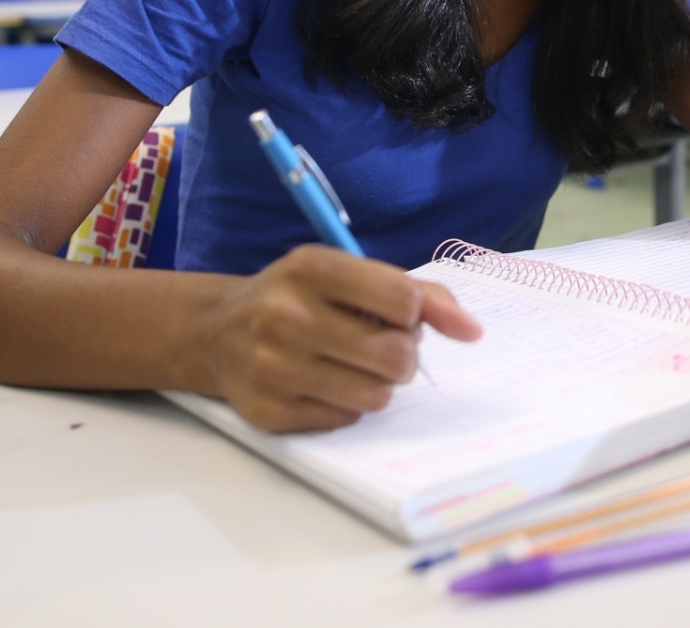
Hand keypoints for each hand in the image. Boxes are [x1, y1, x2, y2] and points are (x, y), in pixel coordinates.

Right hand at [198, 245, 481, 431]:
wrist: (217, 331)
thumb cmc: (300, 297)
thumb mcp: (349, 275)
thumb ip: (419, 294)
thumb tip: (472, 330)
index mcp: (312, 268)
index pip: (402, 298)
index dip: (413, 314)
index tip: (397, 314)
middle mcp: (287, 315)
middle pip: (394, 355)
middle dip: (402, 356)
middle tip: (382, 348)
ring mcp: (273, 367)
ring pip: (375, 396)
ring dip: (377, 385)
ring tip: (354, 367)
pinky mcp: (267, 411)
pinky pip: (344, 421)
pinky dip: (345, 406)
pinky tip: (321, 384)